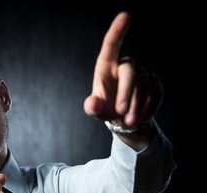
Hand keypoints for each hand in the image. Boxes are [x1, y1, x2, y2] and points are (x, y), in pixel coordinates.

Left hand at [84, 12, 162, 127]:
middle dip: (126, 93)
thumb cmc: (105, 108)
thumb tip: (93, 104)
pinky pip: (157, 91)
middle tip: (121, 113)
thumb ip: (92, 107)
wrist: (123, 118)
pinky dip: (151, 106)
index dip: (118, 31)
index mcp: (106, 67)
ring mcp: (142, 73)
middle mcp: (124, 66)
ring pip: (144, 85)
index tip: (125, 15)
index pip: (111, 46)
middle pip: (129, 72)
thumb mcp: (95, 110)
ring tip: (130, 121)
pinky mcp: (155, 83)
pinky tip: (143, 117)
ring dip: (138, 105)